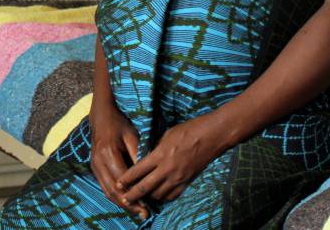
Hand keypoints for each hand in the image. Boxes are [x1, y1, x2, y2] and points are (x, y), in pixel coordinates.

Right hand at [89, 103, 149, 219]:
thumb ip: (138, 154)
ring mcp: (94, 165)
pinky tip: (126, 202)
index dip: (134, 192)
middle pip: (113, 189)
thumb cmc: (119, 124)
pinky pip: (103, 186)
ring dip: (121, 203)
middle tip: (143, 213)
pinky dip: (114, 196)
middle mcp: (98, 161)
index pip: (122, 179)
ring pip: (107, 191)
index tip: (147, 203)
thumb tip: (147, 175)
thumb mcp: (131, 135)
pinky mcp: (94, 167)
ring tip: (136, 211)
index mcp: (108, 152)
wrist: (101, 116)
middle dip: (128, 203)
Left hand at [118, 111, 232, 204]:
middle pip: (145, 187)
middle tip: (124, 198)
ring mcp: (178, 177)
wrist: (212, 136)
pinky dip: (164, 196)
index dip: (126, 179)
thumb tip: (145, 157)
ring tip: (141, 196)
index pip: (137, 171)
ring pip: (158, 194)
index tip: (118, 183)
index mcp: (160, 155)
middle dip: (132, 195)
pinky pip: (172, 195)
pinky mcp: (188, 181)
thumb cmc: (188, 130)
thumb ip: (155, 149)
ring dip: (149, 196)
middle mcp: (167, 169)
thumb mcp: (166, 135)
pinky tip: (159, 194)